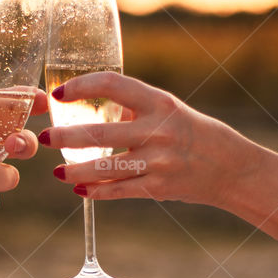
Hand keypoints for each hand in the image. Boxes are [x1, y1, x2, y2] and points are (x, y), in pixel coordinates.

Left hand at [37, 72, 277, 242]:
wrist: (231, 167)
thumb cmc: (193, 133)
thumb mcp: (168, 110)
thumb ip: (134, 108)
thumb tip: (91, 106)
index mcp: (159, 102)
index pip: (112, 85)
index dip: (81, 87)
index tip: (59, 94)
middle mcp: (158, 129)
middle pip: (99, 133)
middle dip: (66, 136)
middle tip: (46, 137)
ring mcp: (159, 161)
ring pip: (105, 168)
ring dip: (75, 170)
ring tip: (57, 171)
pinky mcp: (159, 187)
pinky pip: (120, 191)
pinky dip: (97, 192)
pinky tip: (80, 190)